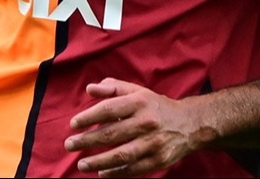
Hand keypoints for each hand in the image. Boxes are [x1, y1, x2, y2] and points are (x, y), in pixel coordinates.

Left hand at [65, 78, 196, 177]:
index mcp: (140, 102)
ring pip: (121, 155)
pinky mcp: (159, 160)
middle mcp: (147, 122)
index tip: (73, 124)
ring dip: (98, 161)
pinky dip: (116, 173)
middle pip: (112, 134)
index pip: (109, 109)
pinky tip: (101, 173)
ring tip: (81, 164)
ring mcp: (153, 142)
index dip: (89, 117)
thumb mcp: (136, 91)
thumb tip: (90, 89)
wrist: (189, 124)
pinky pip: (134, 169)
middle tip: (69, 144)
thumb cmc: (154, 106)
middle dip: (87, 140)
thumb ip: (112, 88)